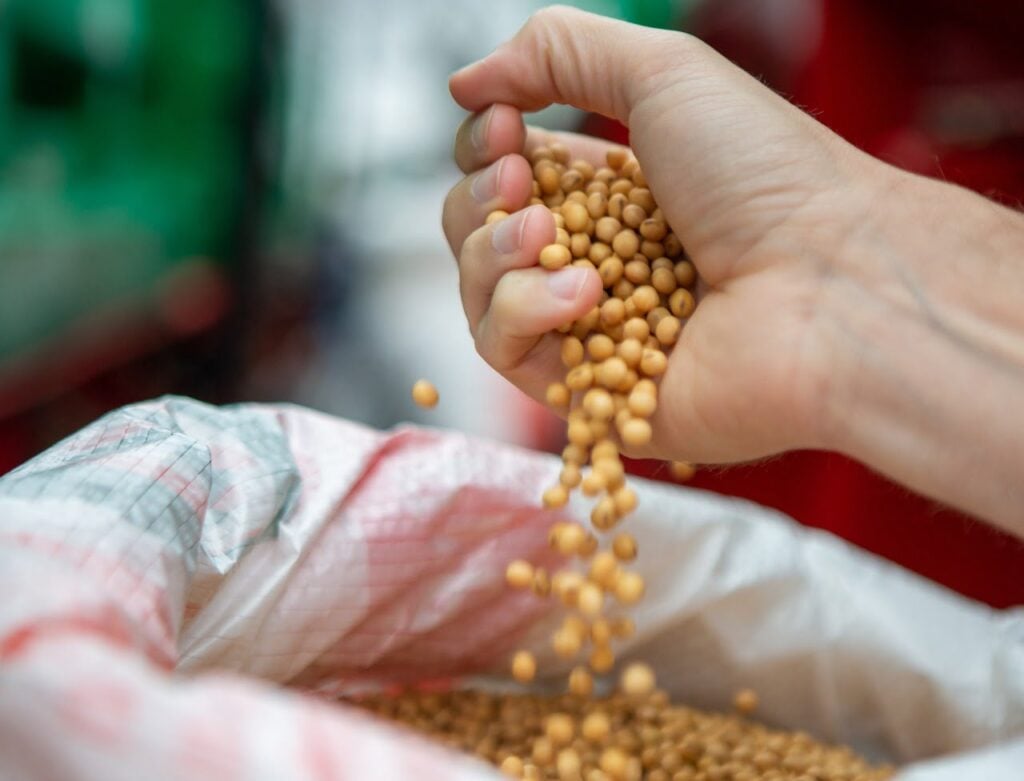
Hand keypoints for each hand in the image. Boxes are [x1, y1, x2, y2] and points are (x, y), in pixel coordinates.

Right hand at [442, 6, 887, 463]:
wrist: (831, 286)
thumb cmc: (767, 178)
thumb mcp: (665, 74)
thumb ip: (558, 51)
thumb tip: (464, 83)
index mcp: (618, 192)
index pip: (512, 173)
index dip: (486, 148)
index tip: (504, 125)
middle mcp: (600, 259)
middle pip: (481, 230)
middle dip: (480, 196)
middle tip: (518, 180)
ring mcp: (592, 328)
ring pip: (481, 290)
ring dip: (490, 248)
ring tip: (543, 233)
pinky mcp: (589, 391)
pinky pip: (503, 350)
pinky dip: (520, 311)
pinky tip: (579, 293)